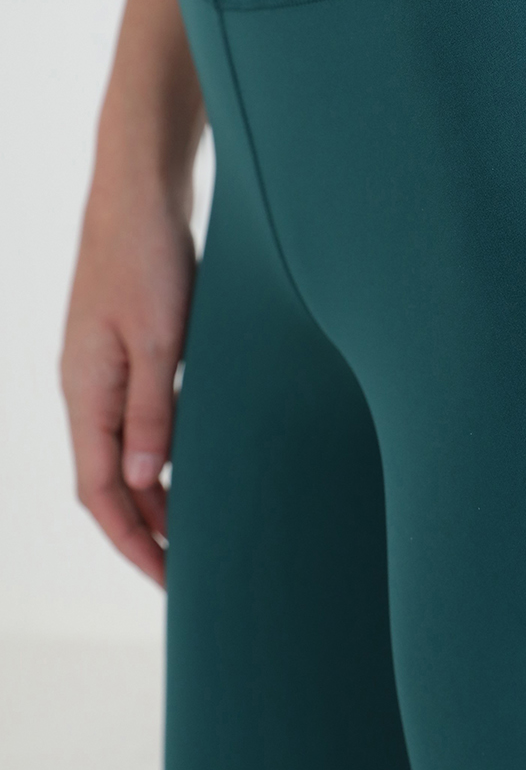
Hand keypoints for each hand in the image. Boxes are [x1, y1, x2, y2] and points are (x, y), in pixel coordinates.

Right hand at [60, 173, 196, 586]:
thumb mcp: (160, 337)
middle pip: (108, 483)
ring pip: (125, 453)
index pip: (98, 493)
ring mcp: (105, 369)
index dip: (133, 543)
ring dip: (156, 495)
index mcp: (85, 392)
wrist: (140, 188)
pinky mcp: (130, 348)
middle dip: (145, 531)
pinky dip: (163, 453)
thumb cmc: (148, 254)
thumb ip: (152, 410)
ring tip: (196, 531)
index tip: (169, 582)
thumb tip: (140, 483)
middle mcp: (88, 388)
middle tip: (190, 571)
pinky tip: (194, 463)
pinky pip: (140, 420)